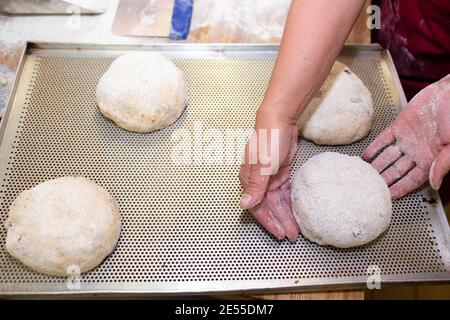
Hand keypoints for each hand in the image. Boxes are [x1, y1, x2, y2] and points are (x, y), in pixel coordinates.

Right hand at [239, 107, 299, 240]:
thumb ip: (255, 187)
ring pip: (277, 202)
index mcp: (249, 180)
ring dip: (285, 215)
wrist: (280, 120)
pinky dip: (289, 203)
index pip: (257, 207)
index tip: (279, 233)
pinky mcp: (280, 173)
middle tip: (291, 236)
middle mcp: (258, 182)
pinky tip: (295, 212)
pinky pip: (284, 193)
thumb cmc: (268, 140)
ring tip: (295, 229)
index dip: (268, 222)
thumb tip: (244, 205)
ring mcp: (269, 177)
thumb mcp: (263, 165)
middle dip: (280, 222)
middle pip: (269, 207)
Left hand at [363, 75, 449, 198]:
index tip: (389, 197)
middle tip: (370, 188)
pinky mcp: (399, 125)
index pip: (412, 180)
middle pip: (396, 170)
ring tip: (364, 175)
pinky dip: (374, 148)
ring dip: (377, 166)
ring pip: (388, 157)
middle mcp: (417, 152)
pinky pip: (384, 140)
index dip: (401, 188)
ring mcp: (407, 139)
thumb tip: (434, 184)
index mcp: (431, 159)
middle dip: (384, 180)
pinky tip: (365, 156)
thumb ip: (443, 164)